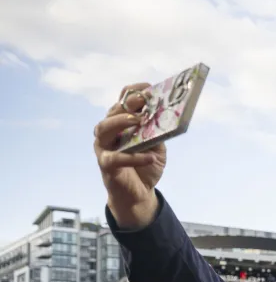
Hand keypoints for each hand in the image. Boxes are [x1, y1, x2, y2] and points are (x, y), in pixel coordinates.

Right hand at [93, 83, 165, 228]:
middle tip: (142, 103)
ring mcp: (104, 147)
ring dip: (120, 122)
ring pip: (103, 128)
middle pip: (112, 111)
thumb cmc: (146, 165)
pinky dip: (133, 157)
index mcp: (122, 123)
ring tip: (138, 121)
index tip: (148, 87)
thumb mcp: (158, 147)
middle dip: (126, 104)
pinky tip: (148, 157)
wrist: (139, 194)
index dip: (133, 92)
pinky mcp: (106, 165)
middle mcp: (109, 132)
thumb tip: (166, 116)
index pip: (123, 101)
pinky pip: (116, 158)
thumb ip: (158, 132)